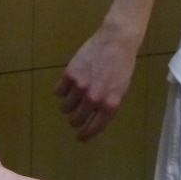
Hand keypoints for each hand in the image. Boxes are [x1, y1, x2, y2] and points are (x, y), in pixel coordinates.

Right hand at [53, 25, 138, 141]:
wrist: (116, 41)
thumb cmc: (122, 66)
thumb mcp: (120, 91)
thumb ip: (107, 107)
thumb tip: (94, 122)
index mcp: (110, 105)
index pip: (93, 128)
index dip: (84, 135)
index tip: (79, 138)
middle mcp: (94, 99)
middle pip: (75, 120)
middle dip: (74, 119)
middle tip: (76, 112)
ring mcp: (80, 87)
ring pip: (64, 107)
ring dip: (67, 104)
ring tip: (74, 94)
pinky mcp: (69, 74)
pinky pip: (58, 92)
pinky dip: (62, 90)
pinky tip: (69, 83)